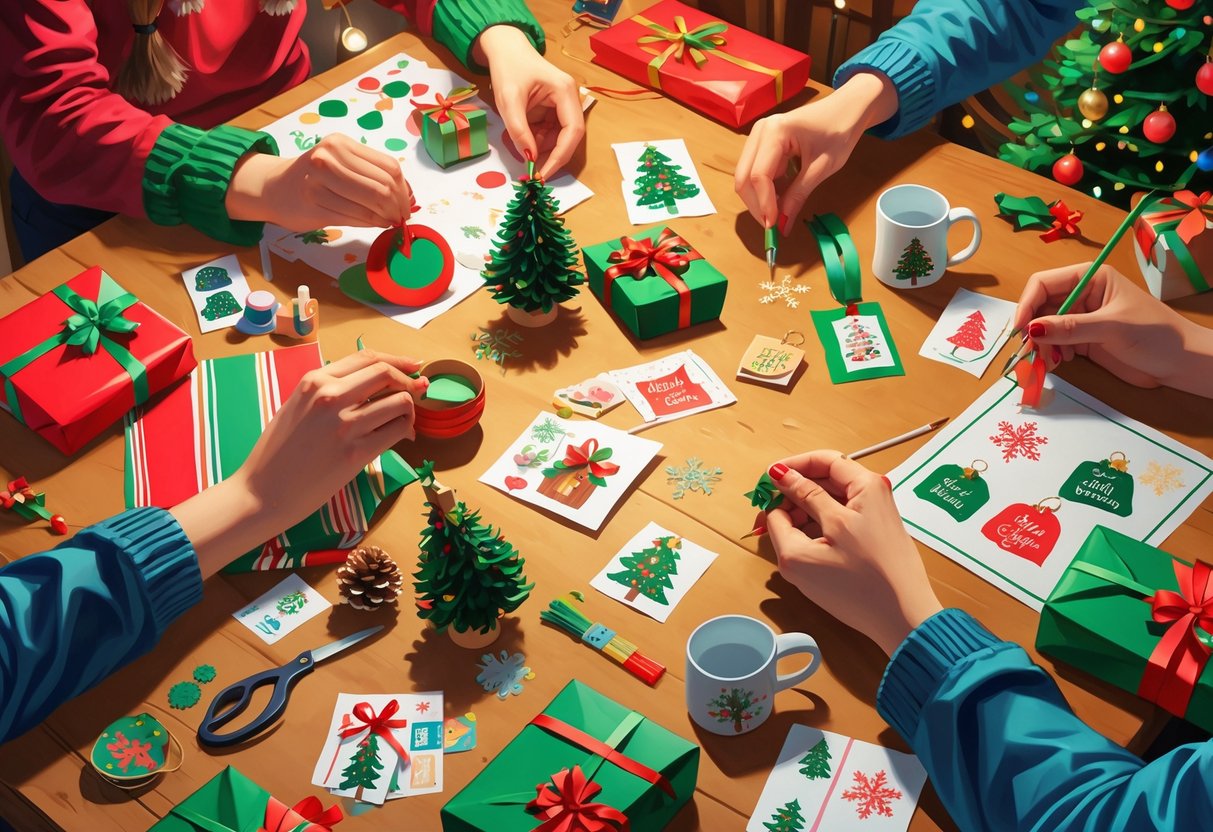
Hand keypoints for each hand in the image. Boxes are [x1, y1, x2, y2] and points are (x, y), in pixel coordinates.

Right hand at [171, 350, 427, 576]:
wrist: (262, 492)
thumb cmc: (277, 452)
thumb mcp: (296, 406)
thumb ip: (327, 390)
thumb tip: (368, 384)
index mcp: (314, 381)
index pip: (367, 358)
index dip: (396, 360)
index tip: (412, 365)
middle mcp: (330, 397)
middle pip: (386, 374)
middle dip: (409, 381)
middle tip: (419, 390)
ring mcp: (344, 425)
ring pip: (399, 402)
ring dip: (410, 410)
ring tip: (406, 421)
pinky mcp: (356, 453)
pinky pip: (397, 431)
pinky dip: (406, 430)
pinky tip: (403, 437)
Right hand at [227, 134, 413, 229]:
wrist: (273, 188)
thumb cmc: (312, 177)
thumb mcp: (340, 163)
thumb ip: (370, 174)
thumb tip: (407, 196)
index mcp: (340, 144)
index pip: (388, 167)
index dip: (404, 190)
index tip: (407, 204)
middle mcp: (329, 158)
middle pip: (382, 186)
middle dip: (398, 207)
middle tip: (400, 218)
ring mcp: (319, 181)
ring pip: (371, 203)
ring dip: (386, 217)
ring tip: (389, 222)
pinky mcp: (314, 205)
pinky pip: (355, 217)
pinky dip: (371, 223)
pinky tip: (375, 224)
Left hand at [478, 25, 584, 179]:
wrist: (505, 49)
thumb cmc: (508, 68)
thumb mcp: (508, 100)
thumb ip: (519, 130)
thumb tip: (529, 157)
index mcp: (565, 91)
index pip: (572, 132)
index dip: (560, 156)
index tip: (544, 174)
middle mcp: (570, 99)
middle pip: (569, 137)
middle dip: (552, 155)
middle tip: (534, 172)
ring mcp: (564, 104)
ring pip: (560, 138)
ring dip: (542, 148)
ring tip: (521, 148)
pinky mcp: (555, 109)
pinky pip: (551, 133)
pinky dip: (537, 141)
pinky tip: (524, 139)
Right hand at [735, 71, 897, 234]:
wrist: (847, 110)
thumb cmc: (839, 132)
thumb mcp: (822, 167)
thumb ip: (798, 195)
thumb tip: (783, 225)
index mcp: (775, 131)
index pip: (759, 175)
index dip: (764, 204)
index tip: (774, 226)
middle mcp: (760, 131)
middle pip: (744, 176)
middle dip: (756, 204)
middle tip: (772, 225)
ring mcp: (759, 136)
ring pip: (746, 176)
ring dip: (758, 198)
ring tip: (779, 213)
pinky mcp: (763, 144)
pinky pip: (756, 171)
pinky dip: (764, 189)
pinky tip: (780, 198)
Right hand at [764, 452, 941, 655]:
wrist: (905, 621)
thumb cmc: (859, 589)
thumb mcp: (807, 553)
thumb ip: (783, 520)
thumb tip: (776, 497)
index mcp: (863, 488)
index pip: (821, 460)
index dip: (790, 467)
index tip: (766, 481)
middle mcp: (874, 495)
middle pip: (825, 480)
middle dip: (792, 493)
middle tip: (767, 513)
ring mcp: (877, 515)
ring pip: (831, 501)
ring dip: (803, 512)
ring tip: (782, 533)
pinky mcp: (876, 534)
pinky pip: (841, 519)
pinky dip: (818, 525)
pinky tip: (803, 544)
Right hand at [1014, 263, 1212, 394]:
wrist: (1182, 363)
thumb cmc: (1156, 335)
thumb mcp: (1112, 327)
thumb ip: (1071, 328)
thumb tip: (1031, 329)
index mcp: (1091, 278)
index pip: (1044, 283)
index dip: (1027, 303)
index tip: (1021, 328)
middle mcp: (1082, 295)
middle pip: (1040, 306)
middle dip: (1032, 328)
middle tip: (1030, 351)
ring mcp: (1081, 319)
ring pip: (1044, 328)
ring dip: (1040, 345)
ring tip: (1047, 362)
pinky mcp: (1083, 341)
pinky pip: (1055, 344)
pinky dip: (1050, 354)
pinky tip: (1058, 364)